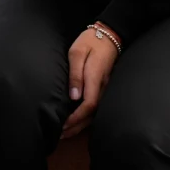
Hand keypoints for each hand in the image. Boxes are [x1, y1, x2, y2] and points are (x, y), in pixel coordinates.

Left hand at [61, 23, 121, 138]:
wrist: (108, 34)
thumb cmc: (90, 42)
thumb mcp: (77, 53)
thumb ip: (75, 75)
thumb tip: (74, 97)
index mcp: (95, 79)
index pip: (88, 105)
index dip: (76, 118)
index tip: (63, 124)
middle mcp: (103, 87)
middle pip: (92, 114)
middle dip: (76, 127)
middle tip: (60, 135)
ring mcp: (106, 88)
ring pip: (95, 113)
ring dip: (81, 125)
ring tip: (66, 132)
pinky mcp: (105, 87)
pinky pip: (97, 107)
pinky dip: (87, 117)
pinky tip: (78, 120)